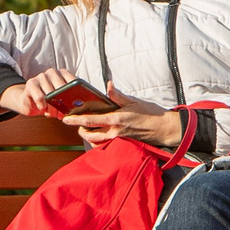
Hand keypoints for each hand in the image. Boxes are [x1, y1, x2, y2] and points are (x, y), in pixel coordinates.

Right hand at [0, 69, 86, 116]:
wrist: (30, 101)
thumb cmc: (49, 101)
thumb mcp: (61, 100)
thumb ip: (70, 99)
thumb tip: (80, 105)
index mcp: (63, 73)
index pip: (73, 82)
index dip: (74, 96)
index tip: (73, 106)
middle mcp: (52, 72)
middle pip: (62, 89)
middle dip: (63, 104)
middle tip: (61, 113)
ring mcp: (41, 76)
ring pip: (51, 94)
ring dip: (52, 108)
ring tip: (52, 114)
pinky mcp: (31, 83)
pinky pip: (40, 97)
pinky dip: (43, 106)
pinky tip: (43, 109)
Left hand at [66, 90, 182, 149]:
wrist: (163, 129)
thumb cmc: (150, 114)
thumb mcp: (133, 101)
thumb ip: (118, 95)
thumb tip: (109, 85)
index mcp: (115, 119)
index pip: (90, 120)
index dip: (76, 120)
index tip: (66, 118)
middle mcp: (114, 131)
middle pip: (90, 134)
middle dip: (80, 130)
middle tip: (75, 123)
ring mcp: (118, 139)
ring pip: (96, 141)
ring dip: (88, 136)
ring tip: (84, 128)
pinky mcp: (122, 143)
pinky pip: (105, 145)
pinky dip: (98, 141)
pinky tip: (97, 134)